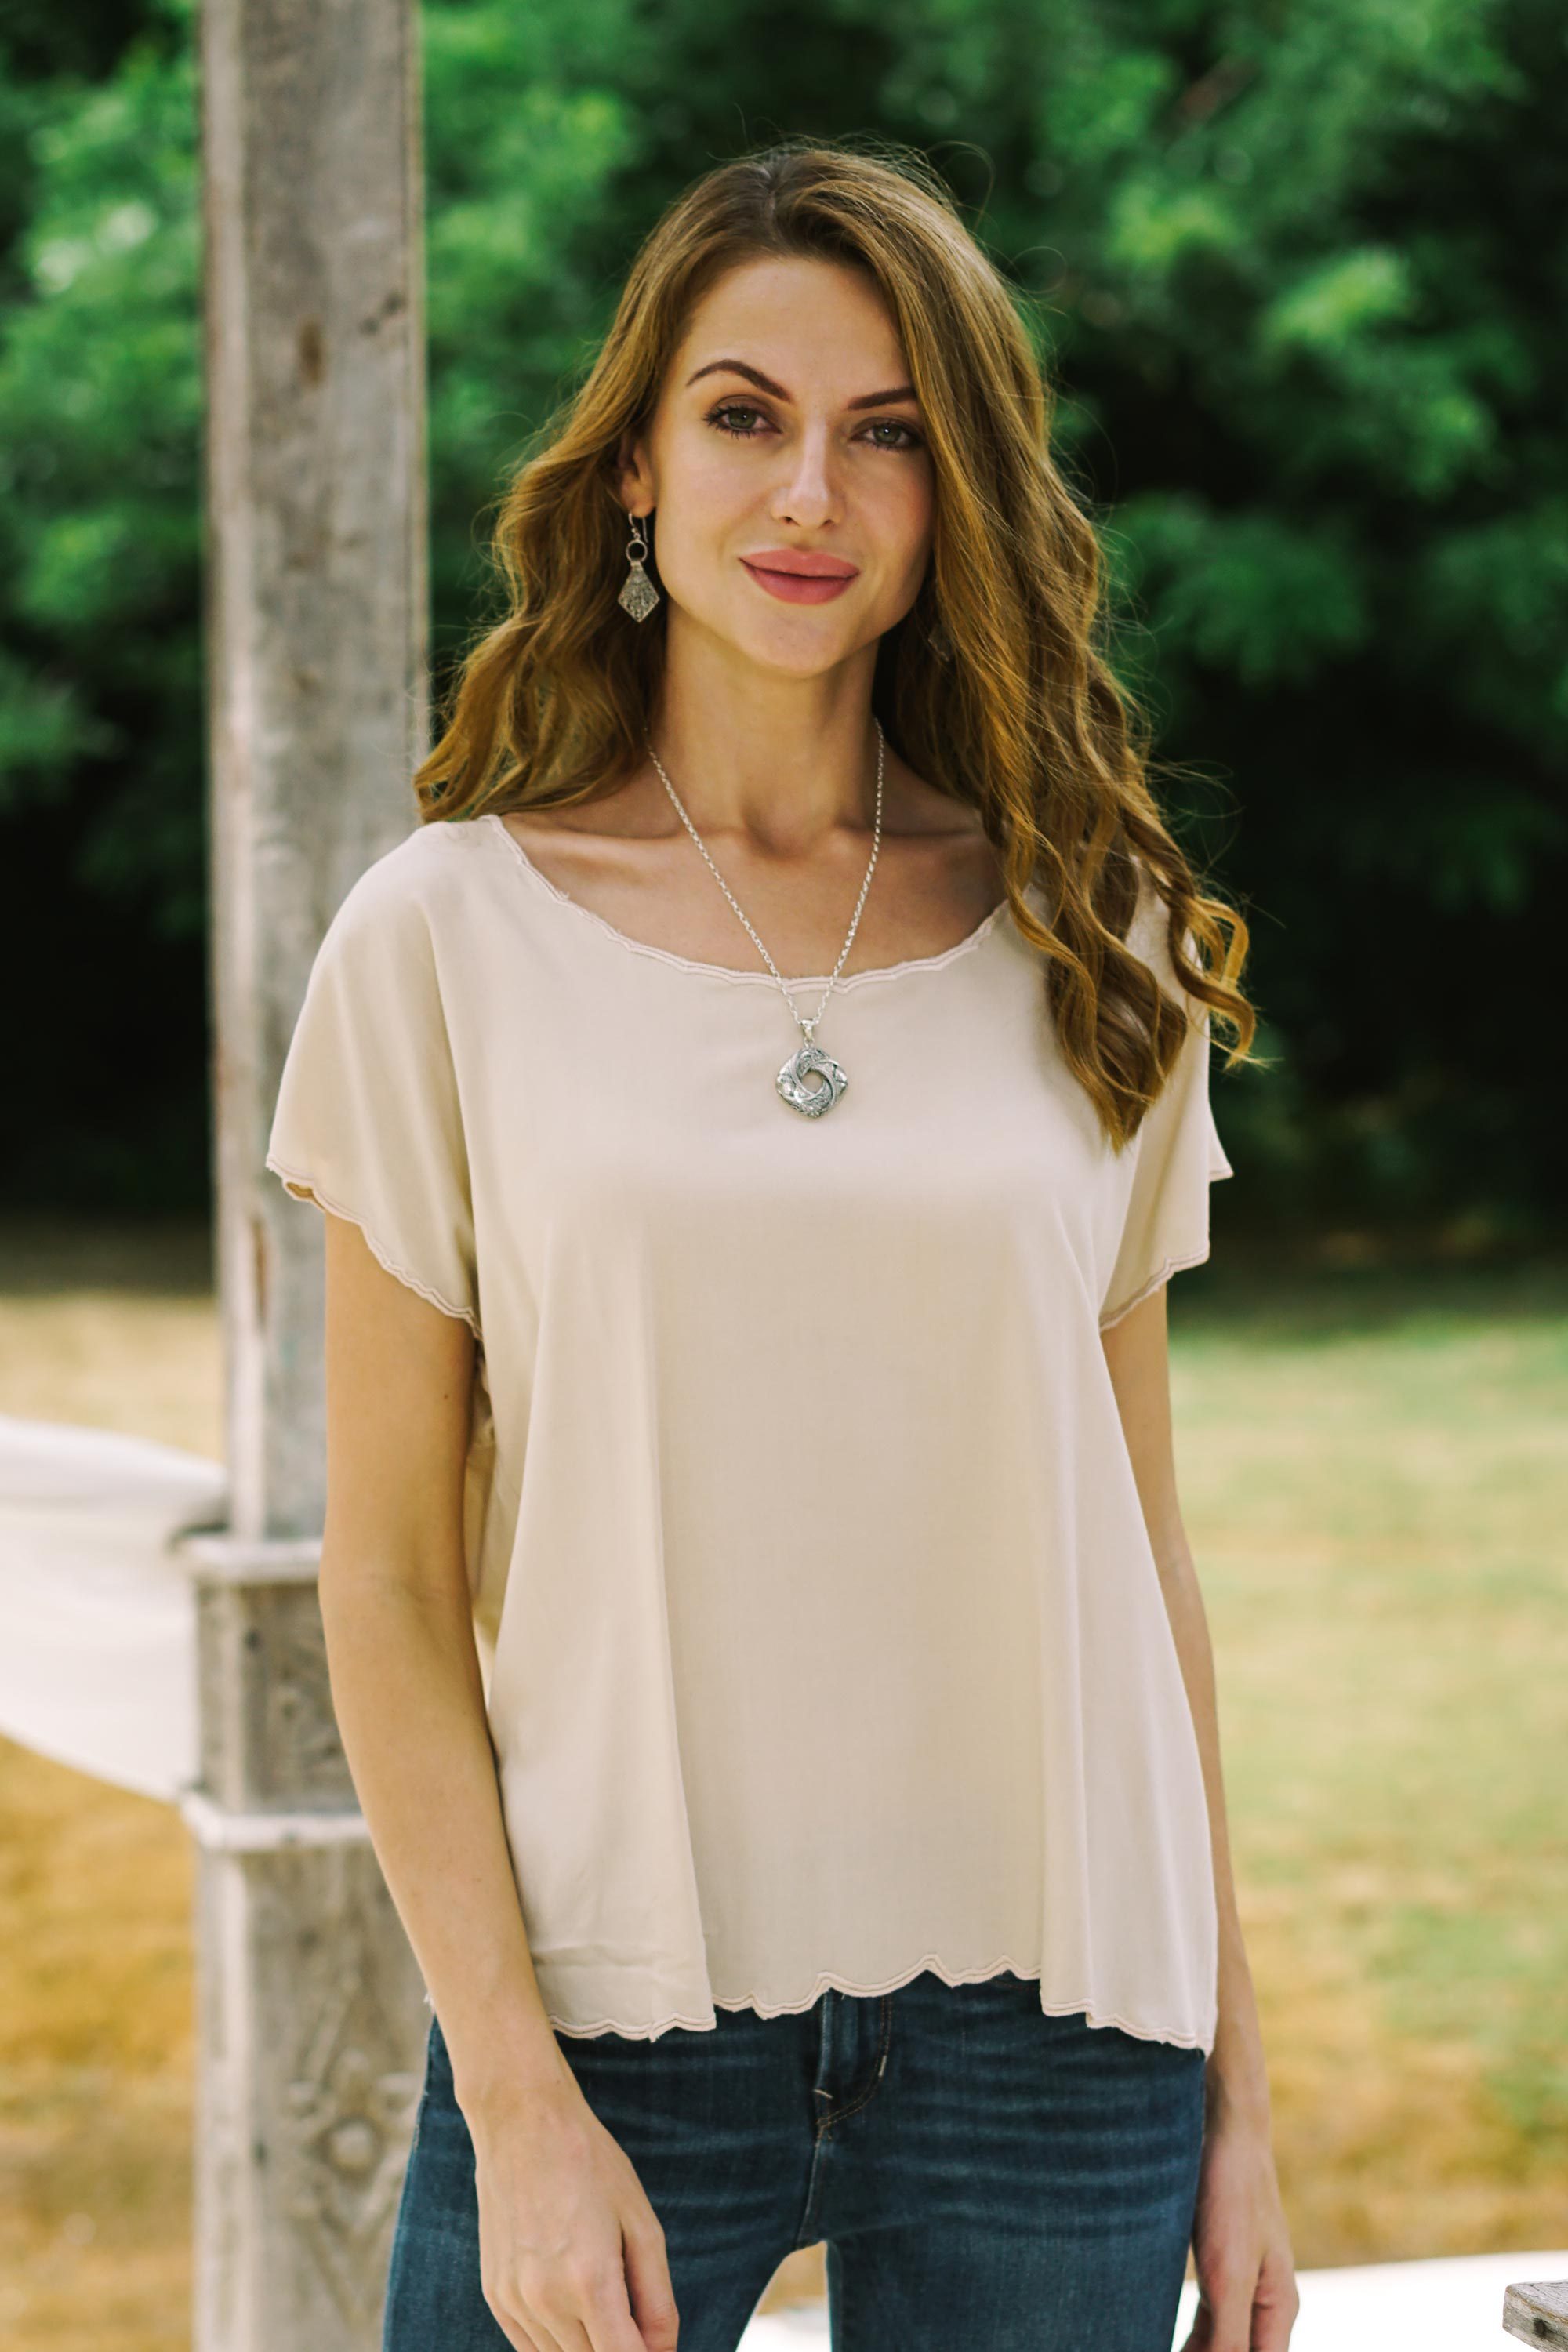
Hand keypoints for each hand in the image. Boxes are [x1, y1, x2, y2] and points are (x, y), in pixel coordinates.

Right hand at [465, 2066, 679, 2351]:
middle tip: (636, 2321)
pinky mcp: (495, 2295)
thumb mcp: (641, 2222)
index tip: (656, 2344)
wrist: (521, 2121)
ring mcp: (514, 2301)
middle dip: (621, 2349)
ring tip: (609, 2306)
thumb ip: (657, 2298)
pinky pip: (529, 2348)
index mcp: (589, 2282)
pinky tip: (575, 2311)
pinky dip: (558, 2343)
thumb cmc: (590, 2164)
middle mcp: (545, 2300)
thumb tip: (664, 2351)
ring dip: (589, 2347)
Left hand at [1178, 2084, 1299, 2351]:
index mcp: (1278, 2309)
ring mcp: (1242, 2282)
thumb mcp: (1228, 2275)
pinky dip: (1186, 2335)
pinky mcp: (1218, 2263)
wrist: (1223, 2127)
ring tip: (1147, 2343)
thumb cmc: (1231, 2198)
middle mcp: (1265, 2302)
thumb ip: (1229, 2337)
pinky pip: (1204, 2317)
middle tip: (1153, 2349)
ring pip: (1219, 2341)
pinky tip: (1152, 2331)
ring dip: (1194, 2350)